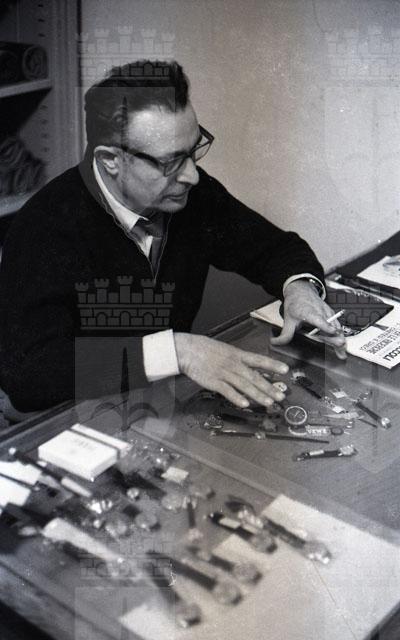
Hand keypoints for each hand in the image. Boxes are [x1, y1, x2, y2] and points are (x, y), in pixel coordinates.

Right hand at [174, 333, 288, 407]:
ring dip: (257, 395)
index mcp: (237, 354)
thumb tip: (251, 365)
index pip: (259, 360)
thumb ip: (238, 358)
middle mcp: (234, 364)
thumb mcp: (225, 349)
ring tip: (269, 402)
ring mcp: (224, 373)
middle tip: (280, 396)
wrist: (187, 350)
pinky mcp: (214, 382)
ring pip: (244, 385)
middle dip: (269, 387)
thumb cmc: (205, 349)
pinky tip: (245, 404)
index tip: (286, 370)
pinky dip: (236, 398)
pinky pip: (227, 391)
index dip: (273, 364)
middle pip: (254, 377)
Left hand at [270, 280, 346, 358]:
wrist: (301, 291)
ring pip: (337, 327)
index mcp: (309, 313)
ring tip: (342, 354)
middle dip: (337, 336)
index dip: (326, 325)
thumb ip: (284, 334)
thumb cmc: (296, 304)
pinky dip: (340, 337)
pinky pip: (338, 327)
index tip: (332, 331)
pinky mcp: (332, 316)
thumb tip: (275, 343)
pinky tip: (341, 349)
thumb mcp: (288, 320)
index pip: (319, 319)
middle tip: (340, 346)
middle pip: (331, 325)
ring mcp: (328, 314)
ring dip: (340, 340)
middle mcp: (321, 312)